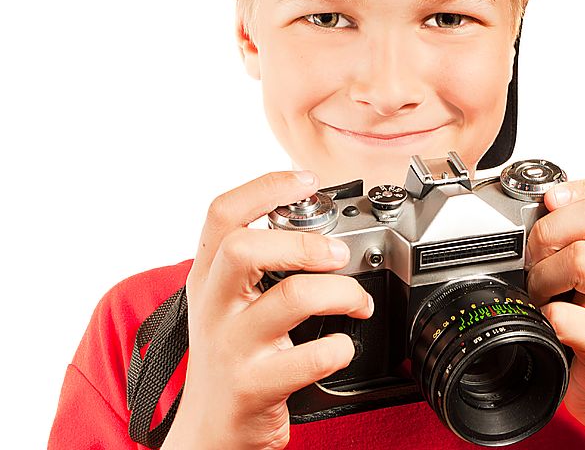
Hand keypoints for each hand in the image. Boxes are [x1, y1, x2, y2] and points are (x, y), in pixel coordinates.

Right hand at [161, 171, 373, 449]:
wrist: (210, 432)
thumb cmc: (231, 358)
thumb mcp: (228, 303)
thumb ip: (257, 264)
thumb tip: (315, 223)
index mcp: (207, 277)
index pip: (222, 214)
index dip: (265, 187)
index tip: (305, 181)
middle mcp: (213, 307)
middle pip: (245, 247)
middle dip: (303, 243)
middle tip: (338, 254)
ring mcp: (232, 347)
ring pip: (290, 298)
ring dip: (340, 292)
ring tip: (357, 301)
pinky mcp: (253, 386)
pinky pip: (310, 357)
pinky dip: (340, 347)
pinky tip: (343, 346)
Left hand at [526, 178, 584, 448]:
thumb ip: (567, 232)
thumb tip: (531, 200)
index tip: (553, 202)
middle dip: (553, 228)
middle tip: (538, 256)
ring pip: (584, 258)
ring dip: (546, 275)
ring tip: (541, 295)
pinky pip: (571, 318)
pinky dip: (550, 317)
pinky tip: (549, 323)